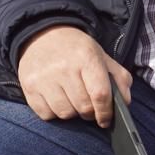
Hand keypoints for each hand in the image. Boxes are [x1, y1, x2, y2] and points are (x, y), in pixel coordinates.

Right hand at [16, 25, 133, 127]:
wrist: (42, 34)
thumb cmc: (76, 50)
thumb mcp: (101, 56)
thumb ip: (119, 78)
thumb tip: (125, 103)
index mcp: (86, 57)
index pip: (100, 94)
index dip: (106, 112)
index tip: (106, 119)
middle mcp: (64, 67)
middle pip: (83, 108)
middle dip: (89, 112)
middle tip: (88, 106)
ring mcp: (44, 78)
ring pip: (65, 114)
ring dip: (72, 112)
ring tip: (71, 99)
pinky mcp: (29, 86)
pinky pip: (46, 114)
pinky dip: (53, 112)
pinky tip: (56, 98)